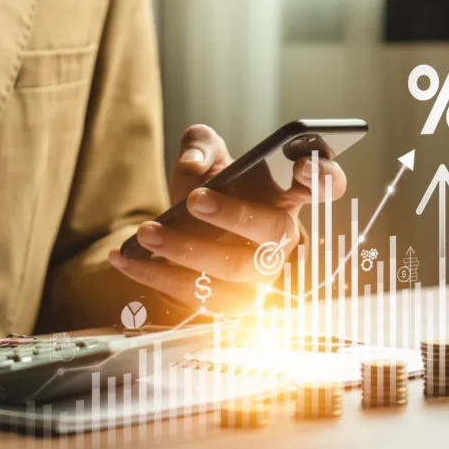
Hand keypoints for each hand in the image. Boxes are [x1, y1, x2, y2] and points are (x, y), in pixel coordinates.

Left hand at [109, 125, 346, 311]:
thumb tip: (195, 166)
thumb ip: (200, 144)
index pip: (326, 186)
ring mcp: (258, 278)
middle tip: (195, 199)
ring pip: (233, 274)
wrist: (192, 230)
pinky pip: (195, 298)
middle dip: (235, 217)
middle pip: (273, 234)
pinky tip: (123, 258)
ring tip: (146, 232)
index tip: (305, 166)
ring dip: (187, 253)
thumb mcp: (207, 154)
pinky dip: (154, 277)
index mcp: (288, 197)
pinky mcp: (227, 304)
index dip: (324, 178)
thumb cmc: (213, 190)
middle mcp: (281, 241)